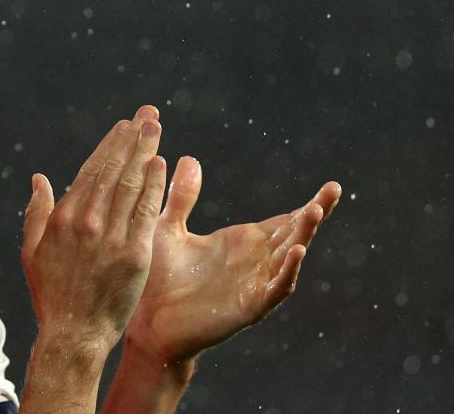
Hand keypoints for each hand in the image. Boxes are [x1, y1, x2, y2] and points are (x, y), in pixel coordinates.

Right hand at [21, 106, 166, 354]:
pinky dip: (154, 186)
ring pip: (131, 185)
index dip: (109, 145)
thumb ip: (36, 212)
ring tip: (156, 129)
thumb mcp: (32, 252)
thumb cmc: (51, 295)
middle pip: (114, 170)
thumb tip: (39, 179)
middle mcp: (87, 221)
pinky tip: (162, 165)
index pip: (90, 170)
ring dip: (145, 153)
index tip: (123, 125)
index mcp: (62, 218)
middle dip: (132, 139)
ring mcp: (111, 237)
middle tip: (147, 115)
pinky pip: (147, 213)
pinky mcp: (134, 255)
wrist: (73, 335)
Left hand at [124, 156, 341, 366]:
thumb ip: (182, 197)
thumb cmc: (159, 278)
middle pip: (294, 233)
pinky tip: (297, 252)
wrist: (148, 323)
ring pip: (289, 257)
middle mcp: (255, 261)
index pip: (284, 220)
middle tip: (334, 189)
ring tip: (316, 211)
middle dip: (315, 212)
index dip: (308, 204)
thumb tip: (188, 158)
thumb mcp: (169, 228)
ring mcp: (255, 284)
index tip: (331, 185)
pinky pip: (276, 288)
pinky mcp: (249, 307)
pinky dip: (288, 271)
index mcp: (242, 242)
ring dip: (304, 235)